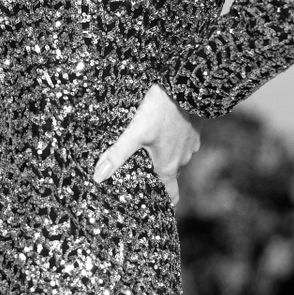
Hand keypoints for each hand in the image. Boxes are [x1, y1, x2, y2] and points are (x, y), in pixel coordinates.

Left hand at [92, 84, 200, 206]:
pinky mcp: (195, 131)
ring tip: (150, 150)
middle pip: (170, 175)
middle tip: (144, 174)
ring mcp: (191, 145)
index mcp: (168, 167)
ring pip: (177, 157)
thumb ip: (117, 154)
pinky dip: (174, 141)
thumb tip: (98, 177)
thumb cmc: (160, 112)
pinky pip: (183, 142)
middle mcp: (182, 160)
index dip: (164, 202)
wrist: (186, 87)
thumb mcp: (135, 133)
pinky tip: (163, 131)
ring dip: (166, 156)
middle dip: (158, 177)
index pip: (171, 195)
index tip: (156, 207)